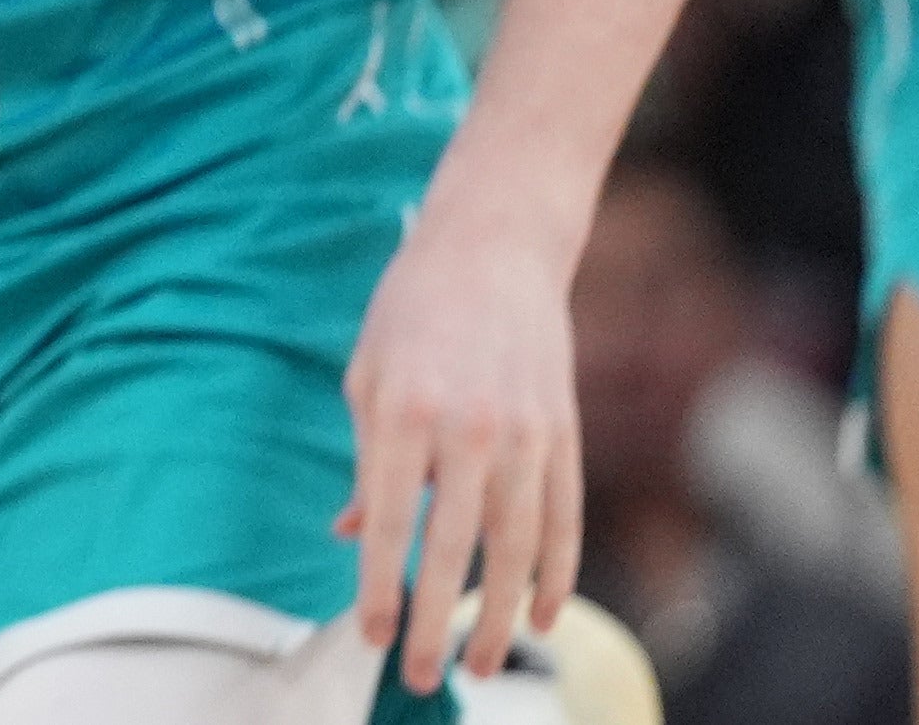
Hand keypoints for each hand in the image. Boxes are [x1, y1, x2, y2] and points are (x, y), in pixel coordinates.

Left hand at [342, 200, 582, 695]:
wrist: (496, 243)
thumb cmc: (415, 307)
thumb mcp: (368, 373)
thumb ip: (366, 461)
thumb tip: (353, 533)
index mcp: (406, 410)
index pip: (392, 522)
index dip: (381, 588)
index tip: (374, 637)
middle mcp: (469, 427)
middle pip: (455, 548)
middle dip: (436, 621)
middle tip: (422, 675)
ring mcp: (525, 432)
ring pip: (518, 547)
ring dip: (500, 614)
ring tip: (480, 663)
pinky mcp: (563, 433)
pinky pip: (564, 520)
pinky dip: (557, 575)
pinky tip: (544, 617)